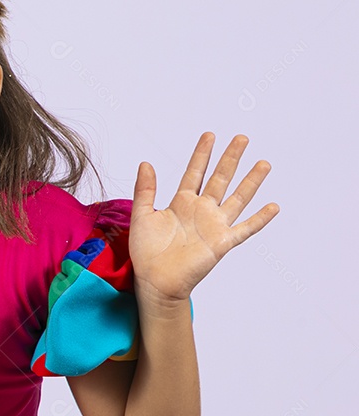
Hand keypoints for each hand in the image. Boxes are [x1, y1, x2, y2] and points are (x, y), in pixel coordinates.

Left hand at [129, 132, 278, 305]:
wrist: (155, 280)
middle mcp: (201, 210)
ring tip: (263, 163)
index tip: (210, 135)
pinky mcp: (222, 242)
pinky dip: (260, 218)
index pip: (194, 172)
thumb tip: (145, 163)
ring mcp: (213, 225)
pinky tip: (273, 206)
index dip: (202, 154)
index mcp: (181, 203)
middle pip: (219, 179)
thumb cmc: (146, 251)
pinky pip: (245, 228)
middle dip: (230, 158)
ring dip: (250, 181)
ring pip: (236, 198)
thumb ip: (145, 190)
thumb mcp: (142, 215)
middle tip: (242, 138)